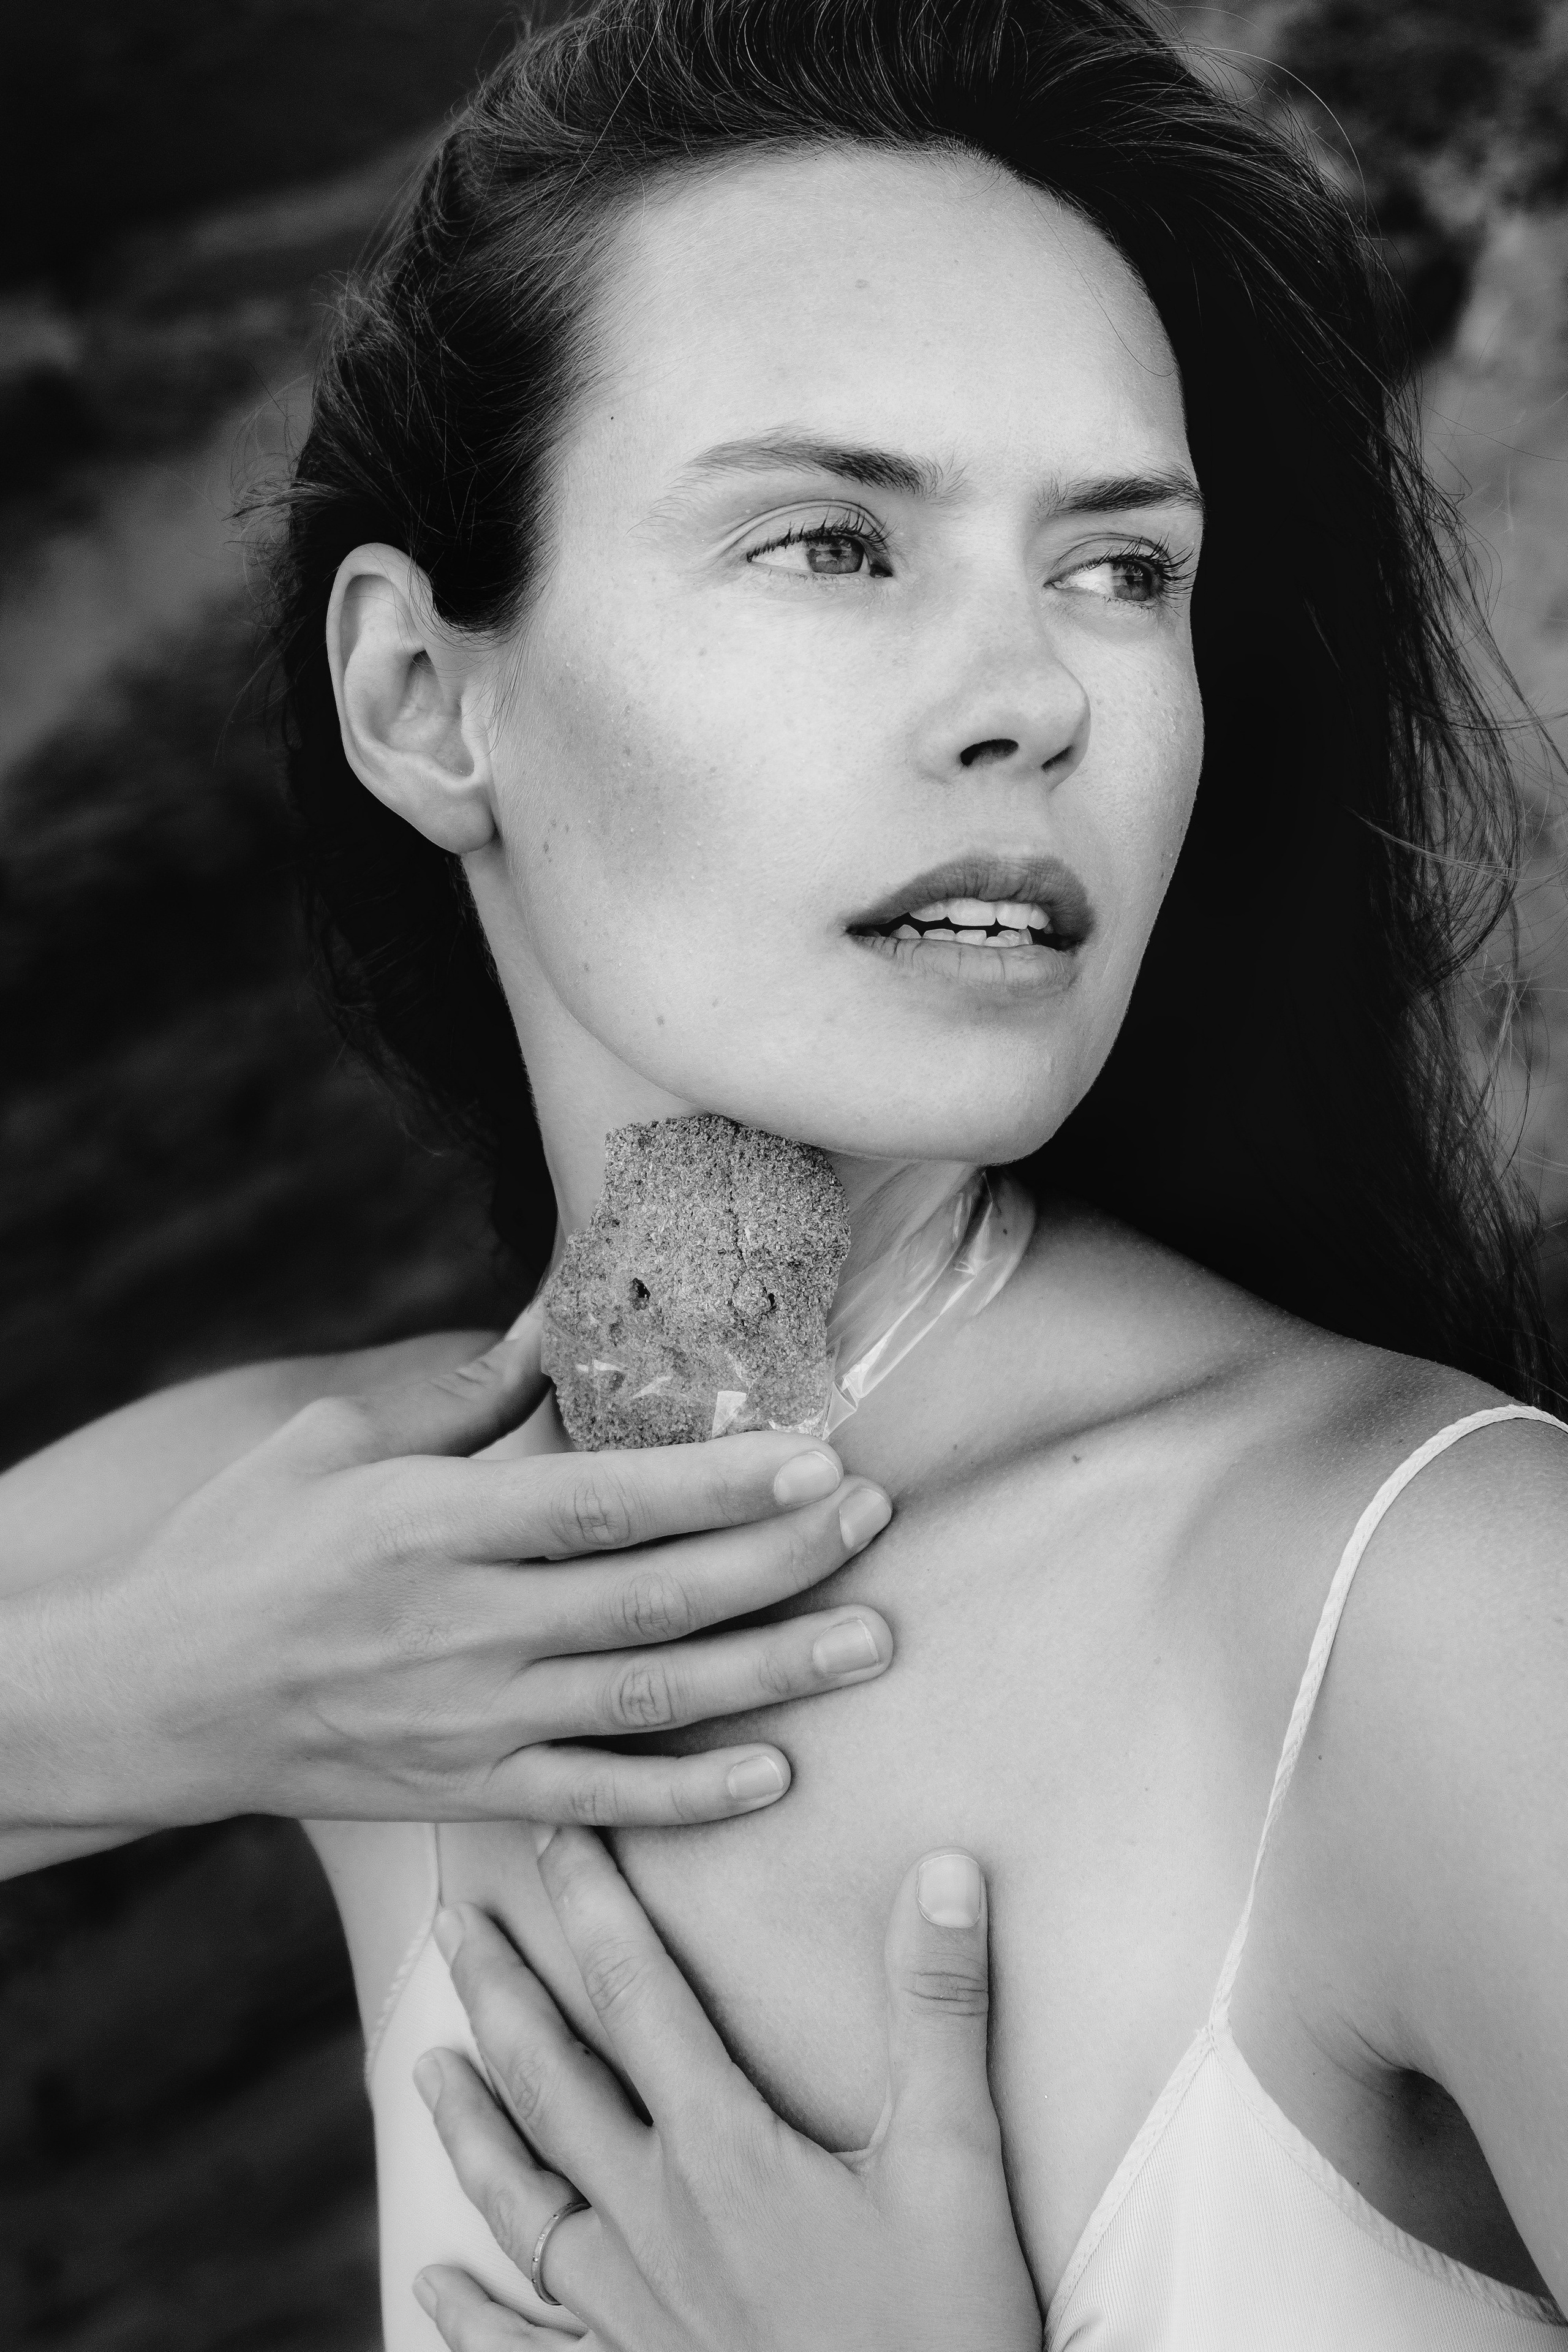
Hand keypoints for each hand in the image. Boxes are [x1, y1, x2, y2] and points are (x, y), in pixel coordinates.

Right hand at [2, 1318, 893, 1832]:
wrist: (152, 1699)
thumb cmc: (244, 1547)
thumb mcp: (335, 1443)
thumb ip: (460, 1392)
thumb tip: (560, 1314)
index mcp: (433, 1524)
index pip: (607, 1500)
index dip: (722, 1483)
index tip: (816, 1456)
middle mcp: (463, 1627)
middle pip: (655, 1594)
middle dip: (780, 1558)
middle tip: (876, 1520)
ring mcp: (469, 1721)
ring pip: (651, 1696)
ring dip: (773, 1671)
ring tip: (872, 1639)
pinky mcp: (467, 1793)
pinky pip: (597, 1799)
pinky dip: (687, 1794)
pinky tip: (775, 1771)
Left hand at [412, 1828, 1042, 2351]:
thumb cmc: (940, 2332)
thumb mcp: (958, 2165)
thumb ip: (940, 2013)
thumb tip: (942, 1872)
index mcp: (720, 2151)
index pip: (634, 1993)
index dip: (592, 1906)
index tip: (554, 1839)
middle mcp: (651, 2222)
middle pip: (549, 2081)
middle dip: (498, 1992)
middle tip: (454, 1924)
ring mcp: (628, 2314)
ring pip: (518, 2200)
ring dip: (467, 2126)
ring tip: (426, 2066)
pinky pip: (524, 2347)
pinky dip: (470, 2315)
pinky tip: (434, 2286)